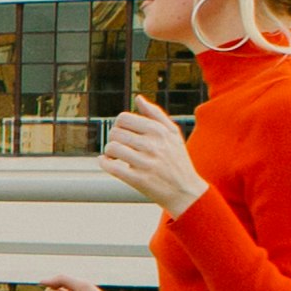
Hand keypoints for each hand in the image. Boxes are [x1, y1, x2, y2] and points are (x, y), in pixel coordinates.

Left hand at [98, 98, 204, 215]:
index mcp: (158, 131)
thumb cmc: (177, 160)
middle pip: (115, 132)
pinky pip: (111, 166)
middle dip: (113, 139)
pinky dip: (104, 163)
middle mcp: (152, 145)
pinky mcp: (138, 179)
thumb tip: (138, 98)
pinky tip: (107, 163)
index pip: (123, 118)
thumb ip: (155, 114)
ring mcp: (145, 163)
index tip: (123, 134)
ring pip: (111, 148)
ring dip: (109, 152)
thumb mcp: (173, 134)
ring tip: (115, 156)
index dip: (119, 125)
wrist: (186, 191)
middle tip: (119, 147)